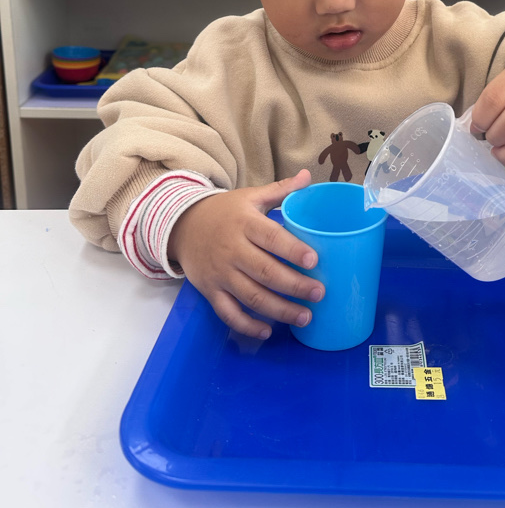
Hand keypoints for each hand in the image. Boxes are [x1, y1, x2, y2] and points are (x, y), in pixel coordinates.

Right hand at [167, 170, 323, 338]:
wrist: (182, 225)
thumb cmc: (225, 211)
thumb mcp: (250, 196)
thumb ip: (281, 190)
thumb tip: (309, 176)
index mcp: (245, 223)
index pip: (271, 238)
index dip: (293, 250)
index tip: (314, 261)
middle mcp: (232, 250)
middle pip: (265, 272)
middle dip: (294, 286)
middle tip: (319, 293)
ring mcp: (220, 273)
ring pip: (251, 296)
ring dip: (279, 310)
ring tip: (305, 317)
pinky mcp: (210, 291)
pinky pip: (228, 313)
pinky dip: (247, 325)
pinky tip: (267, 331)